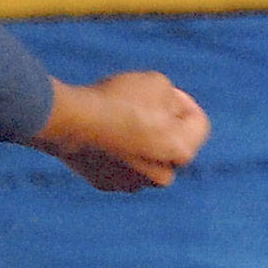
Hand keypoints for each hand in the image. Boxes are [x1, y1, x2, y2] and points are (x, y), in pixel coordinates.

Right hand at [31, 71, 210, 192]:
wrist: (70, 121)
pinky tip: (98, 131)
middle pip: (170, 144)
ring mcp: (131, 183)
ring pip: (143, 158)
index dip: (184, 101)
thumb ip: (171, 98)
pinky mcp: (104, 184)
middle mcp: (161, 176)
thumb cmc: (116, 99)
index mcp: (182, 151)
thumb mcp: (156, 83)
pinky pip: (117, 164)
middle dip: (161, 125)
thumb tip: (169, 112)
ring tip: (116, 116)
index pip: (198, 123)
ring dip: (137, 140)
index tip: (164, 91)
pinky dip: (113, 150)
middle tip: (139, 104)